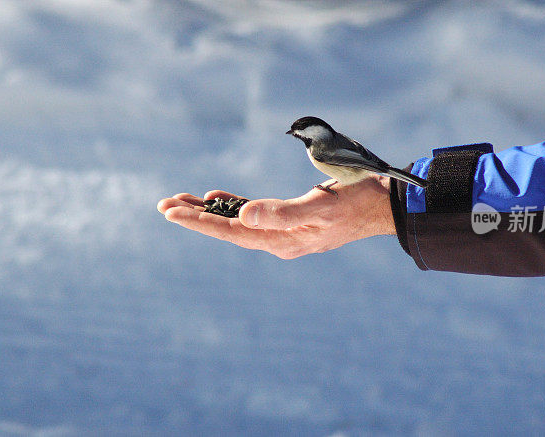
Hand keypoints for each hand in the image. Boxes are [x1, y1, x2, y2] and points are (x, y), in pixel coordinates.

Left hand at [157, 175, 395, 258]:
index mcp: (283, 241)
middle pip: (228, 229)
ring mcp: (284, 231)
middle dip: (194, 217)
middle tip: (162, 205)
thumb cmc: (356, 203)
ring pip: (237, 222)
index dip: (199, 222)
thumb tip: (242, 215)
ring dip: (209, 212)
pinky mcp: (290, 219)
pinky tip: (216, 198)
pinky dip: (233, 205)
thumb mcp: (320, 208)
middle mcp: (278, 240)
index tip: (170, 212)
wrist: (382, 206)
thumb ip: (282, 213)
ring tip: (179, 202)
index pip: (231, 232)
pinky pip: (253, 215)